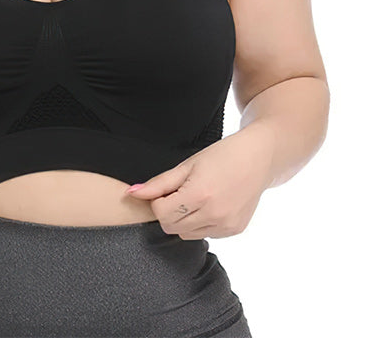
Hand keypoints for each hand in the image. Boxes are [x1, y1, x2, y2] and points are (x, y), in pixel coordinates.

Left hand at [127, 125, 273, 239]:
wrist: (259, 158)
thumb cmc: (221, 155)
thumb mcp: (187, 164)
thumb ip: (159, 183)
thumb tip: (131, 193)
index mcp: (199, 195)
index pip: (161, 212)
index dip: (158, 200)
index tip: (166, 188)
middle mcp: (214, 214)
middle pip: (171, 227)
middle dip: (168, 211)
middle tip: (179, 192)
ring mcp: (226, 225)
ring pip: (186, 234)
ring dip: (183, 219)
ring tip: (195, 197)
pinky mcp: (234, 230)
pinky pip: (205, 235)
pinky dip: (200, 223)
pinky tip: (210, 204)